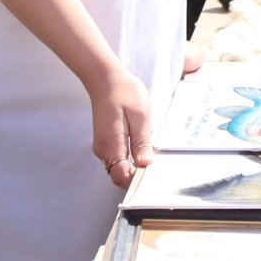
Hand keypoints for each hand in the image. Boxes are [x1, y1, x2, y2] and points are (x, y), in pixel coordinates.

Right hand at [85, 64, 154, 189]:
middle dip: (137, 176)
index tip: (153, 177)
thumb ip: (141, 142)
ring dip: (134, 167)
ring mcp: (103, 146)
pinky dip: (130, 158)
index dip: (137, 181)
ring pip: (118, 167)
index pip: (121, 176)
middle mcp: (103, 150)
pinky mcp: (106, 141)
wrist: (106, 79)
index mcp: (111, 145)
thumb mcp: (140, 116)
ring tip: (153, 158)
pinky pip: (118, 157)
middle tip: (158, 169)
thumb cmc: (124, 93)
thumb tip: (145, 164)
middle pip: (119, 174)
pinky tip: (143, 148)